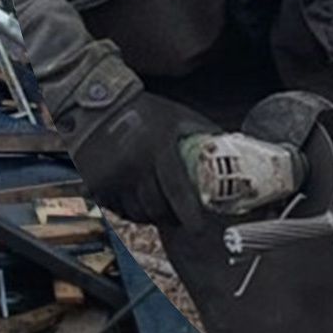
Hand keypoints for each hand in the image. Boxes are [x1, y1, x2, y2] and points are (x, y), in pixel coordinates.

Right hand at [67, 90, 216, 226]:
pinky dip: (130, 210)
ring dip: (150, 215)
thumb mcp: (180, 117)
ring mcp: (111, 173)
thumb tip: (237, 155)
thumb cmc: (147, 111)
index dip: (188, 213)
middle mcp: (133, 161)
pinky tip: (137, 200)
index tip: (197, 228)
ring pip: (136, 212)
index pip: (176, 189)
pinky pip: (117, 209)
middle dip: (171, 217)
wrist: (103, 104)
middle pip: (156, 206)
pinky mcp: (95, 182)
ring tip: (160, 207)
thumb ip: (205, 136)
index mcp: (157, 145)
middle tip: (181, 219)